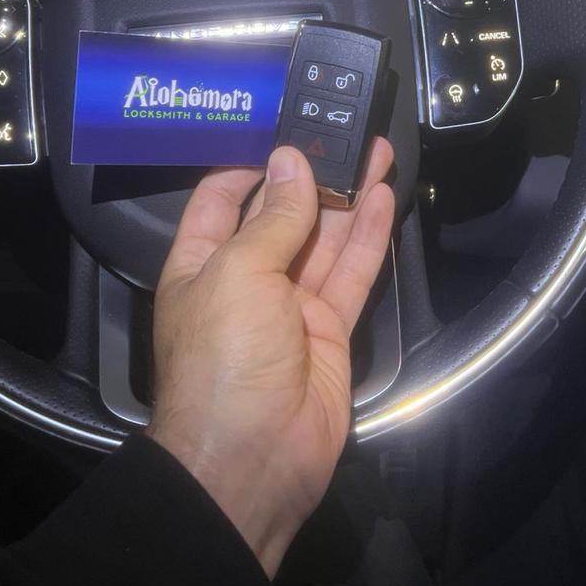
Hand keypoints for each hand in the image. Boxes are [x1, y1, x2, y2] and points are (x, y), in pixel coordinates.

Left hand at [147, 140, 395, 576]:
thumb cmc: (224, 356)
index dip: (252, 164)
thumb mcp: (238, 274)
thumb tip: (290, 161)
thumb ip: (273, 218)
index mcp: (201, 264)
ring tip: (376, 149)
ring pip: (325, 240)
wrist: (253, 457)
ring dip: (349, 197)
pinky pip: (351, 274)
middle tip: (346, 131)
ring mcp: (290, 306)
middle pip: (282, 215)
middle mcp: (245, 279)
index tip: (286, 127)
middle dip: (313, 175)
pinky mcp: (331, 330)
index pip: (222, 199)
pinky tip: (384, 197)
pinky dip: (368, 237)